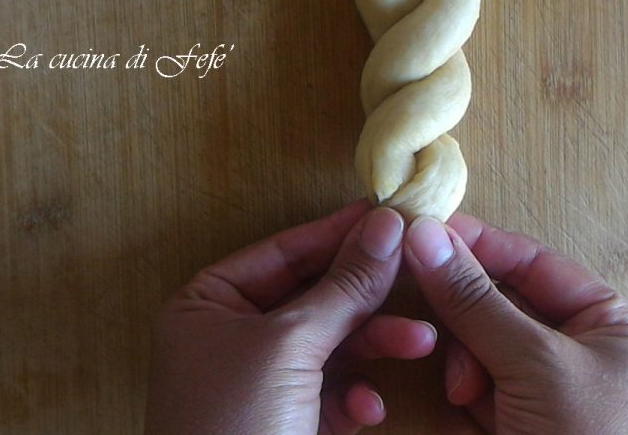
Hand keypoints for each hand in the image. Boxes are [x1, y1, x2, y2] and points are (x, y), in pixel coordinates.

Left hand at [145, 203, 437, 434]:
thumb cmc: (233, 425)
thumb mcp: (289, 345)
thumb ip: (341, 286)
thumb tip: (384, 225)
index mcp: (207, 305)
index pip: (282, 253)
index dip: (336, 233)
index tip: (388, 214)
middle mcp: (230, 338)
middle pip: (313, 297)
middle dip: (366, 297)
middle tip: (415, 273)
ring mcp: (259, 382)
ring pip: (331, 345)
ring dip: (375, 345)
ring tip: (420, 341)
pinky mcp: (286, 422)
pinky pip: (331, 392)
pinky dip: (355, 397)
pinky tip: (368, 410)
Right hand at [403, 214, 627, 433]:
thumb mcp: (537, 365)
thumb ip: (477, 300)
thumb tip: (426, 234)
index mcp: (609, 324)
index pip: (534, 264)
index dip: (480, 245)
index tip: (425, 231)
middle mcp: (577, 351)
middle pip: (499, 302)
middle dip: (469, 320)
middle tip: (434, 322)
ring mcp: (542, 390)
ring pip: (478, 345)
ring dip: (465, 364)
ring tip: (468, 394)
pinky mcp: (512, 423)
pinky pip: (472, 387)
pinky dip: (462, 395)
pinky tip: (467, 413)